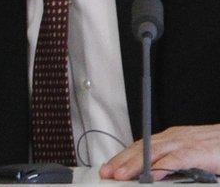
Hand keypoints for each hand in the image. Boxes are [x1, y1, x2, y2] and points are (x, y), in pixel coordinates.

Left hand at [100, 124, 219, 180]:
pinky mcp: (197, 152)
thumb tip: (155, 174)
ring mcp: (184, 144)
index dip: (122, 157)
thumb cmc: (216, 147)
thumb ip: (171, 161)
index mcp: (170, 138)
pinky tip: (151, 175)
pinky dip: (162, 167)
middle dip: (121, 162)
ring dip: (134, 165)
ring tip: (120, 176)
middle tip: (106, 173)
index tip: (108, 168)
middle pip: (141, 149)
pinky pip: (176, 160)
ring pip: (153, 153)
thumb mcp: (189, 153)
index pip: (140, 147)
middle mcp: (173, 138)